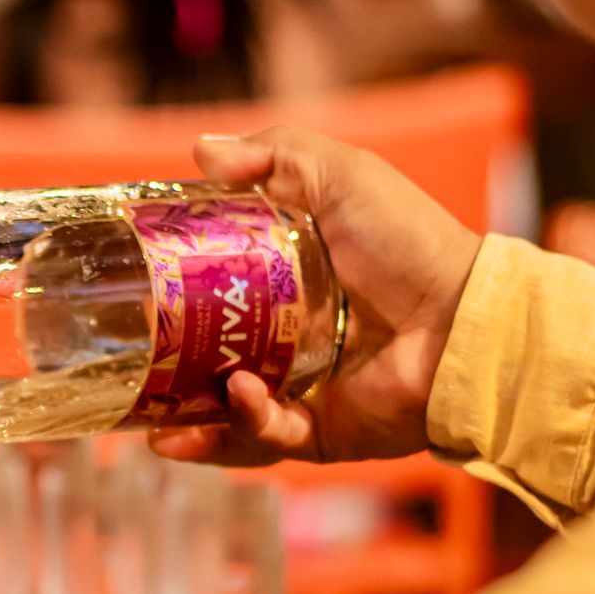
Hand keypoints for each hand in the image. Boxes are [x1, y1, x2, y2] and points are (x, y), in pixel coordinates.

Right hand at [153, 128, 480, 468]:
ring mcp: (301, 390)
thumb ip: (276, 154)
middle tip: (128, 368)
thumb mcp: (343, 177)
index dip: (170, 296)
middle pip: (204, 362)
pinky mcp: (322, 433)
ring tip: (158, 420)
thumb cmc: (411, 242)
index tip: (132, 292)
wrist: (466, 319)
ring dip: (189, 421)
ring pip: (224, 416)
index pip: (212, 292)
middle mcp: (287, 341)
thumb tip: (200, 150)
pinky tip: (239, 400)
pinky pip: (266, 443)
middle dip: (161, 376)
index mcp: (287, 284)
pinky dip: (243, 428)